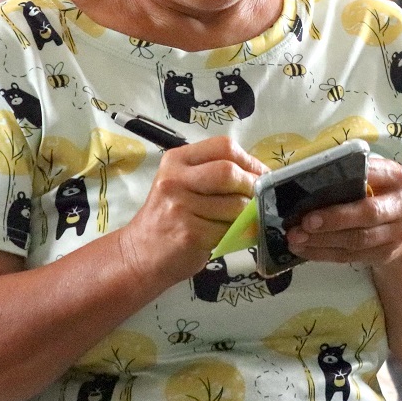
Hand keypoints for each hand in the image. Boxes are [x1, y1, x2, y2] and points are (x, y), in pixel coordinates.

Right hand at [118, 137, 266, 285]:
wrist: (140, 253)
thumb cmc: (170, 218)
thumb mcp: (183, 185)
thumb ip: (214, 174)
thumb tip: (261, 176)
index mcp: (177, 159)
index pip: (223, 146)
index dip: (250, 160)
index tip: (261, 175)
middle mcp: (175, 179)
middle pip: (228, 172)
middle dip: (251, 186)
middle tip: (258, 199)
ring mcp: (180, 206)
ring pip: (234, 205)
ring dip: (246, 215)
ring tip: (240, 221)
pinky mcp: (188, 233)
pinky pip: (228, 230)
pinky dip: (238, 234)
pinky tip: (231, 236)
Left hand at [285, 157, 401, 268]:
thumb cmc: (377, 195)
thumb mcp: (373, 177)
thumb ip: (351, 175)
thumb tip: (308, 178)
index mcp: (395, 177)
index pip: (372, 175)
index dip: (347, 181)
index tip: (319, 186)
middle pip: (367, 214)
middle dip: (333, 219)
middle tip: (305, 222)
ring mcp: (397, 233)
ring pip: (357, 240)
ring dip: (323, 240)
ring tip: (297, 238)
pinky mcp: (386, 254)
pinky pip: (351, 256)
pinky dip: (324, 253)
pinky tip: (304, 249)